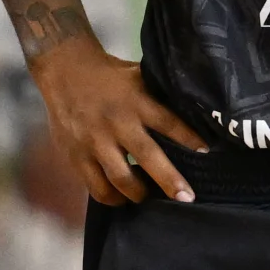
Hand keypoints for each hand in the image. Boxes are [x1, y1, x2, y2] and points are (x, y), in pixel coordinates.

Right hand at [29, 40, 200, 204]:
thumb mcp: (137, 76)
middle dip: (169, 180)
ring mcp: (95, 141)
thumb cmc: (109, 76)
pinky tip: (121, 198)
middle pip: (147, 156)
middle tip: (187, 197)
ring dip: (138, 193)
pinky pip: (95, 186)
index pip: (167, 122)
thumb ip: (160, 94)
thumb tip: (194, 110)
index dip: (188, 137)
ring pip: (120, 178)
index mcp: (136, 101)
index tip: (205, 152)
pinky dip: (111, 197)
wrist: (64, 70)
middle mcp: (117, 123)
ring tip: (148, 197)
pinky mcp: (76, 155)